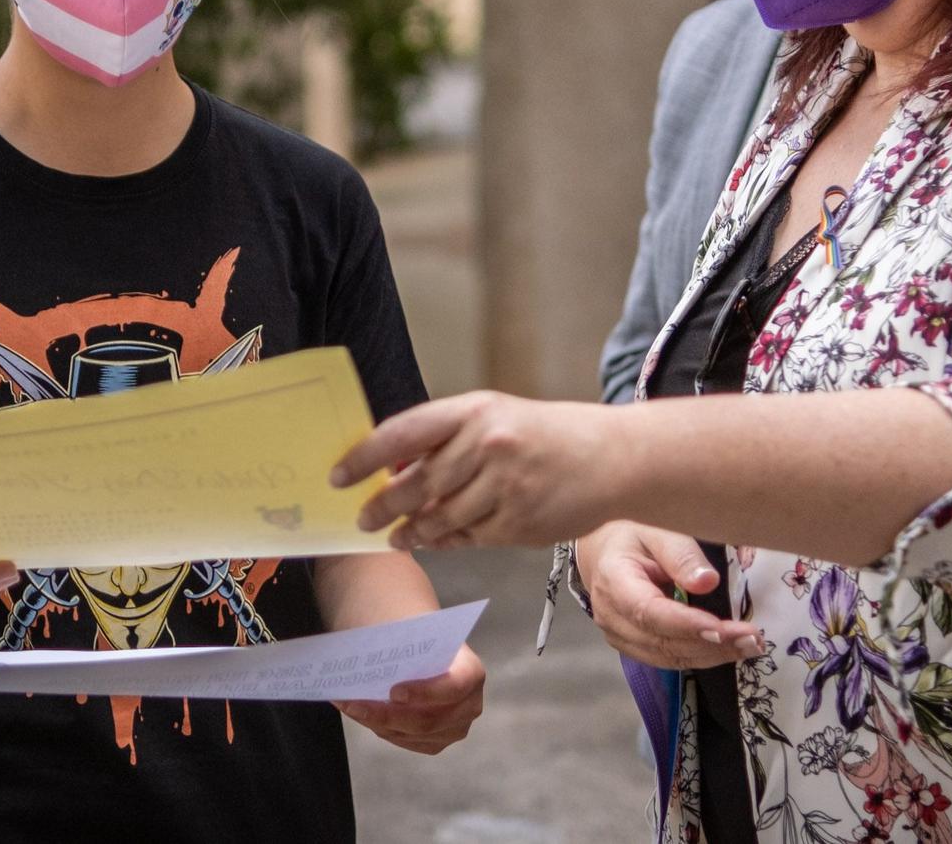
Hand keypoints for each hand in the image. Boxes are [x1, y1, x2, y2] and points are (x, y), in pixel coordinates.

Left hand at [332, 392, 613, 548]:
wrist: (613, 458)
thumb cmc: (547, 436)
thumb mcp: (496, 418)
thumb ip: (447, 439)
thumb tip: (393, 471)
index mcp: (476, 410)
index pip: (403, 433)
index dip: (364, 458)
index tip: (338, 476)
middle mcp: (488, 445)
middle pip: (415, 485)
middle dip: (383, 507)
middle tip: (364, 519)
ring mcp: (505, 487)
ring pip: (440, 519)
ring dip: (415, 531)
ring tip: (402, 536)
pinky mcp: (519, 523)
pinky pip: (469, 538)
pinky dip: (451, 541)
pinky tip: (443, 539)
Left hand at [336, 643, 484, 754]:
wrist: (429, 653)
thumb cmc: (422, 641)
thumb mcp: (417, 634)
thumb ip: (402, 645)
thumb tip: (365, 654)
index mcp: (471, 672)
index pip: (455, 687)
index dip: (426, 692)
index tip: (393, 691)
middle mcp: (469, 706)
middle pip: (427, 721)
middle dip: (387, 714)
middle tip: (354, 703)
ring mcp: (454, 729)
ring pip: (409, 734)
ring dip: (375, 721)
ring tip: (347, 705)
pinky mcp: (435, 742)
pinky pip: (403, 740)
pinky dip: (378, 726)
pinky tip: (358, 712)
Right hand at [576, 521, 762, 669]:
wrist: (604, 552)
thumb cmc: (634, 535)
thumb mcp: (657, 531)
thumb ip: (681, 555)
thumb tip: (708, 582)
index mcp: (613, 580)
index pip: (648, 611)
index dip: (685, 624)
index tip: (721, 629)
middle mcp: (611, 616)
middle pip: (662, 641)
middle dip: (710, 644)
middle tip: (752, 639)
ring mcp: (619, 636)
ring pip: (668, 657)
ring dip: (712, 655)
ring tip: (750, 646)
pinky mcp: (633, 646)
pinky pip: (668, 659)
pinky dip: (701, 656)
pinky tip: (729, 649)